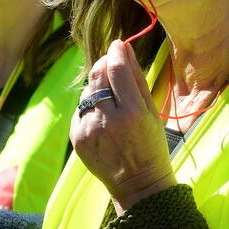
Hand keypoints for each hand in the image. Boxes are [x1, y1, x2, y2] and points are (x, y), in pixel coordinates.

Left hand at [71, 40, 175, 213]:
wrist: (137, 183)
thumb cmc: (150, 144)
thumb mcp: (151, 112)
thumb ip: (136, 79)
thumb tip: (124, 48)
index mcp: (132, 113)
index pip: (116, 70)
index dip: (115, 53)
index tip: (118, 45)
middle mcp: (108, 120)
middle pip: (97, 76)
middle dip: (103, 64)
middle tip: (111, 64)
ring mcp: (89, 130)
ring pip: (86, 92)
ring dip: (97, 88)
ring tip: (111, 101)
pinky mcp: (77, 137)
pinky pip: (80, 111)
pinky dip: (90, 108)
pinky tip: (103, 120)